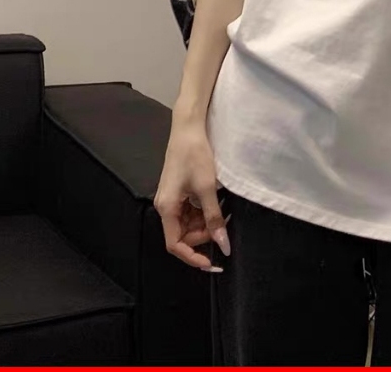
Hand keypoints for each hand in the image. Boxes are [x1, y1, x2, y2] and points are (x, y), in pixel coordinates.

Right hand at [154, 123, 230, 271]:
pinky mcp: (179, 192)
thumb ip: (214, 218)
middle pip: (183, 235)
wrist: (189, 128)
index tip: (212, 263)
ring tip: (224, 210)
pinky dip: (205, 212)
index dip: (193, 256)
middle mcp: (166, 206)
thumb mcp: (207, 188)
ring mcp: (172, 199)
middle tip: (225, 225)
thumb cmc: (195, 155)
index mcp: (166, 208)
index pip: (175, 245)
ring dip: (206, 223)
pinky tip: (217, 202)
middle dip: (204, 235)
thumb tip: (223, 245)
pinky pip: (191, 211)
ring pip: (189, 224)